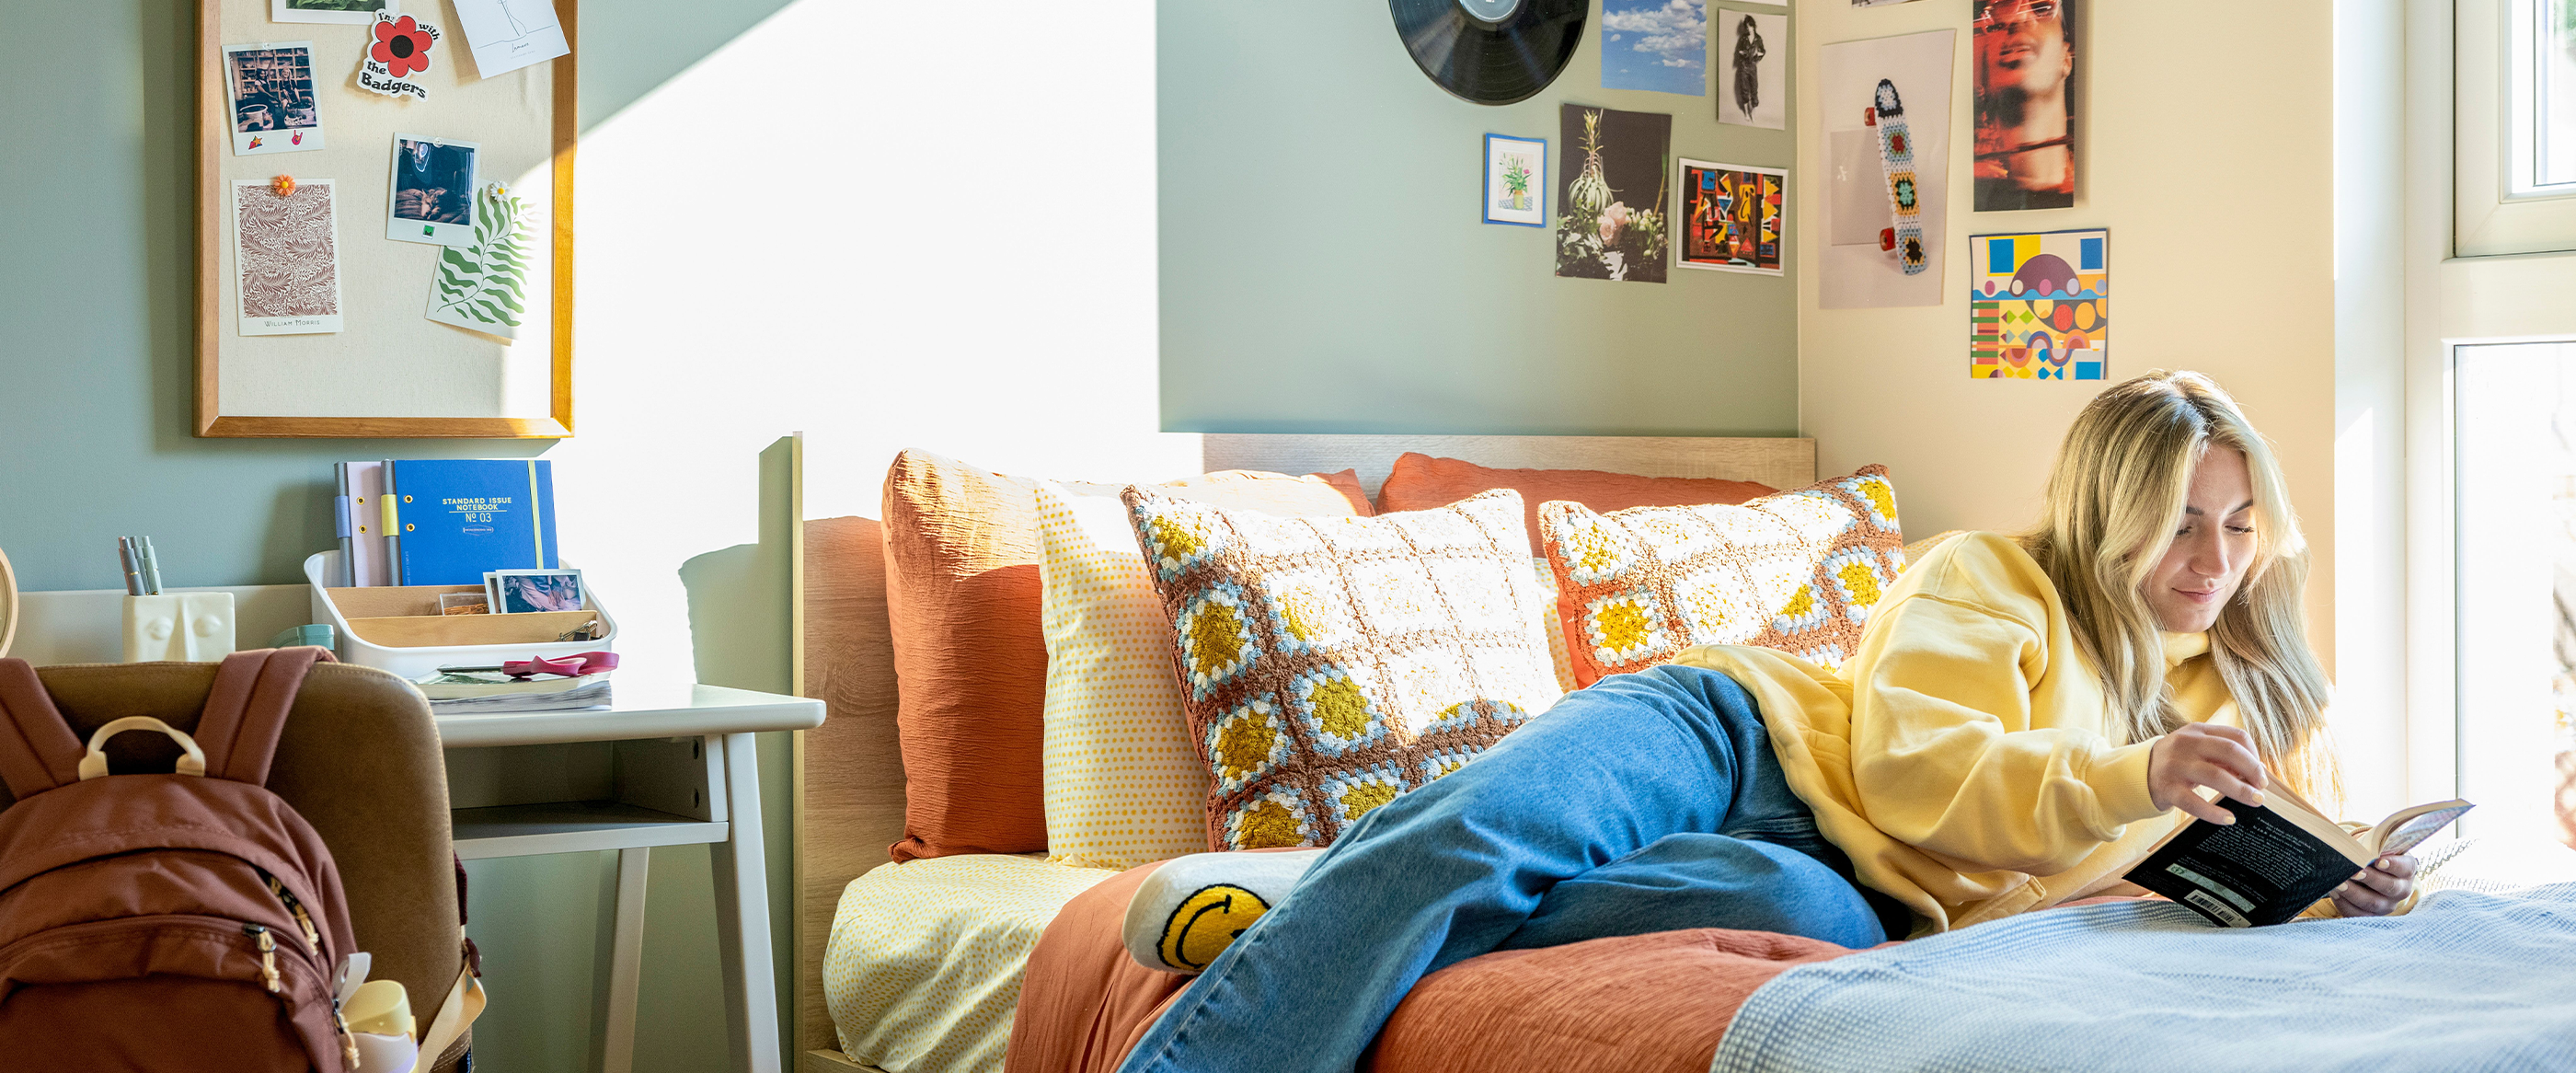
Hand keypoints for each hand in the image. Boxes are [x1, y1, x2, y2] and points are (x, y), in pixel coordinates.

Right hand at [2147, 723, 2266, 823]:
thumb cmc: (2178, 762)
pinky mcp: (2167, 788)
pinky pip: (2194, 802)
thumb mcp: (2196, 749)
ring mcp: (2175, 766)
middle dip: (2252, 770)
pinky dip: (2215, 812)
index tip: (2261, 772)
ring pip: (2216, 776)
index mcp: (2198, 731)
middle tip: (2262, 788)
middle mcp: (2186, 744)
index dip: (2254, 755)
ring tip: (2254, 801)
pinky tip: (2229, 819)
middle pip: (2229, 752)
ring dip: (2240, 790)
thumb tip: (2256, 771)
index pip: (2236, 737)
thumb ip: (2223, 755)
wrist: (2138, 773)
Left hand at [2332, 854, 2416, 916]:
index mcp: (2406, 870)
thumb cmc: (2372, 855)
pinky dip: (2345, 904)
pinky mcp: (2372, 915)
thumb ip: (2371, 846)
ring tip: (2339, 883)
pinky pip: (2359, 914)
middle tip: (2355, 872)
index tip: (2378, 860)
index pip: (2405, 868)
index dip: (2393, 865)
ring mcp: (2387, 904)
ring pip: (2373, 902)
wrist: (2368, 871)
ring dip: (2354, 893)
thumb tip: (2355, 844)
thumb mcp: (2376, 848)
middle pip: (2389, 887)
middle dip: (2370, 879)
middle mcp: (2401, 889)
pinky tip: (2334, 893)